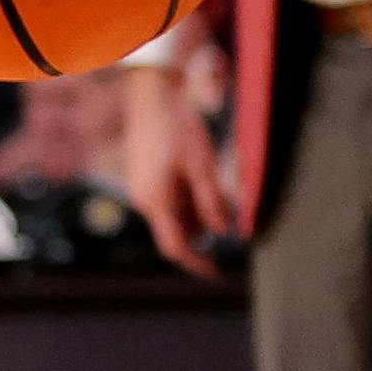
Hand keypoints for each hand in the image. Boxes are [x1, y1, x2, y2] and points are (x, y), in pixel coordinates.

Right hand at [122, 64, 244, 283]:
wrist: (152, 95)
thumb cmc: (177, 128)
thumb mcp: (203, 166)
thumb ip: (212, 202)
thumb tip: (222, 234)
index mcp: (155, 202)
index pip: (176, 248)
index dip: (197, 265)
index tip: (217, 275)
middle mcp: (143, 200)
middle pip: (176, 231)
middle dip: (204, 229)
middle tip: (230, 209)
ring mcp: (141, 188)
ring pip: (173, 214)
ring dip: (197, 212)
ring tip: (219, 188)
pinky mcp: (144, 176)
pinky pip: (167, 199)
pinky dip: (188, 198)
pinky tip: (203, 177)